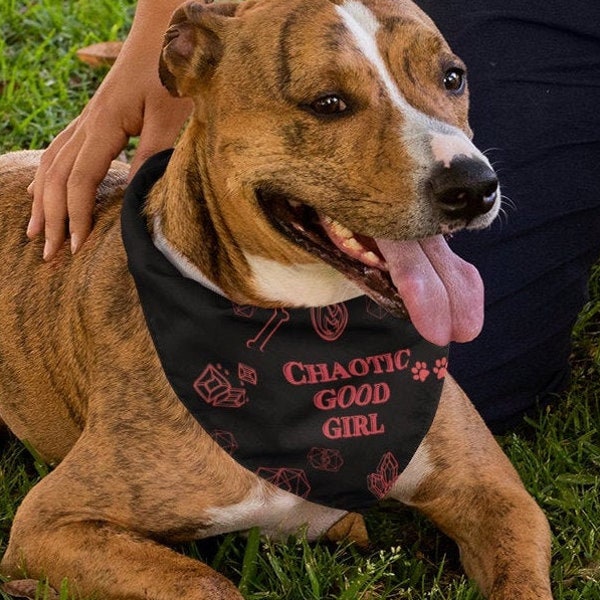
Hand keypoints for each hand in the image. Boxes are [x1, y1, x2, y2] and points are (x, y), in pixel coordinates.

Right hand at [28, 0, 192, 259]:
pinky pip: (59, 151)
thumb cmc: (172, 74)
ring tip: (36, 232)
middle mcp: (87, 123)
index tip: (77, 248)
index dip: (77, 215)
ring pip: (51, 163)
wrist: (166, 35)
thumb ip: (152, 157)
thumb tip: (135, 198)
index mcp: (103, 125)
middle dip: (52, 217)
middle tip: (50, 255)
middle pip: (57, 176)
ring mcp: (87, 119)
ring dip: (43, 201)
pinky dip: (47, 177)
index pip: (80, 180)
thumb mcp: (170, 118)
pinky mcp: (94, 119)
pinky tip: (42, 192)